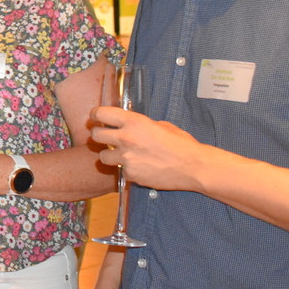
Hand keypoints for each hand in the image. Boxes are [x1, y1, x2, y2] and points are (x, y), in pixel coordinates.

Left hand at [90, 106, 206, 190]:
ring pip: (103, 156)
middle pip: (95, 135)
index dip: (96, 115)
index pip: (100, 113)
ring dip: (110, 155)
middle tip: (106, 137)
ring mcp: (126, 158)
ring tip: (123, 155)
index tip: (97, 118)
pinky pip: (121, 171)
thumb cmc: (182, 144)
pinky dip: (128, 170)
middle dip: (99, 135)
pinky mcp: (130, 174)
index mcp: (134, 121)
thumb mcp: (161, 125)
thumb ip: (140, 125)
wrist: (193, 167)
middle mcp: (126, 138)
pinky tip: (140, 167)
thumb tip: (128, 126)